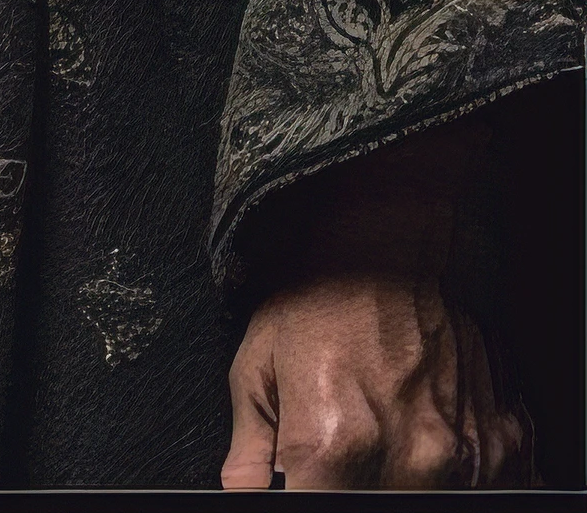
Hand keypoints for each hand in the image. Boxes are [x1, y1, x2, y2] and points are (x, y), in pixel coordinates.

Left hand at [224, 274, 529, 488]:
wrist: (383, 247)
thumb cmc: (316, 300)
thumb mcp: (256, 366)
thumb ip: (249, 446)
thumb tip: (245, 492)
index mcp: (330, 447)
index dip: (305, 495)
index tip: (304, 477)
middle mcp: (399, 459)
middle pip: (370, 505)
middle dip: (348, 484)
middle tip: (342, 447)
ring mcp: (451, 453)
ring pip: (419, 496)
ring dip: (396, 476)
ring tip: (379, 428)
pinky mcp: (488, 441)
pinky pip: (471, 482)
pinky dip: (445, 470)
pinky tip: (418, 429)